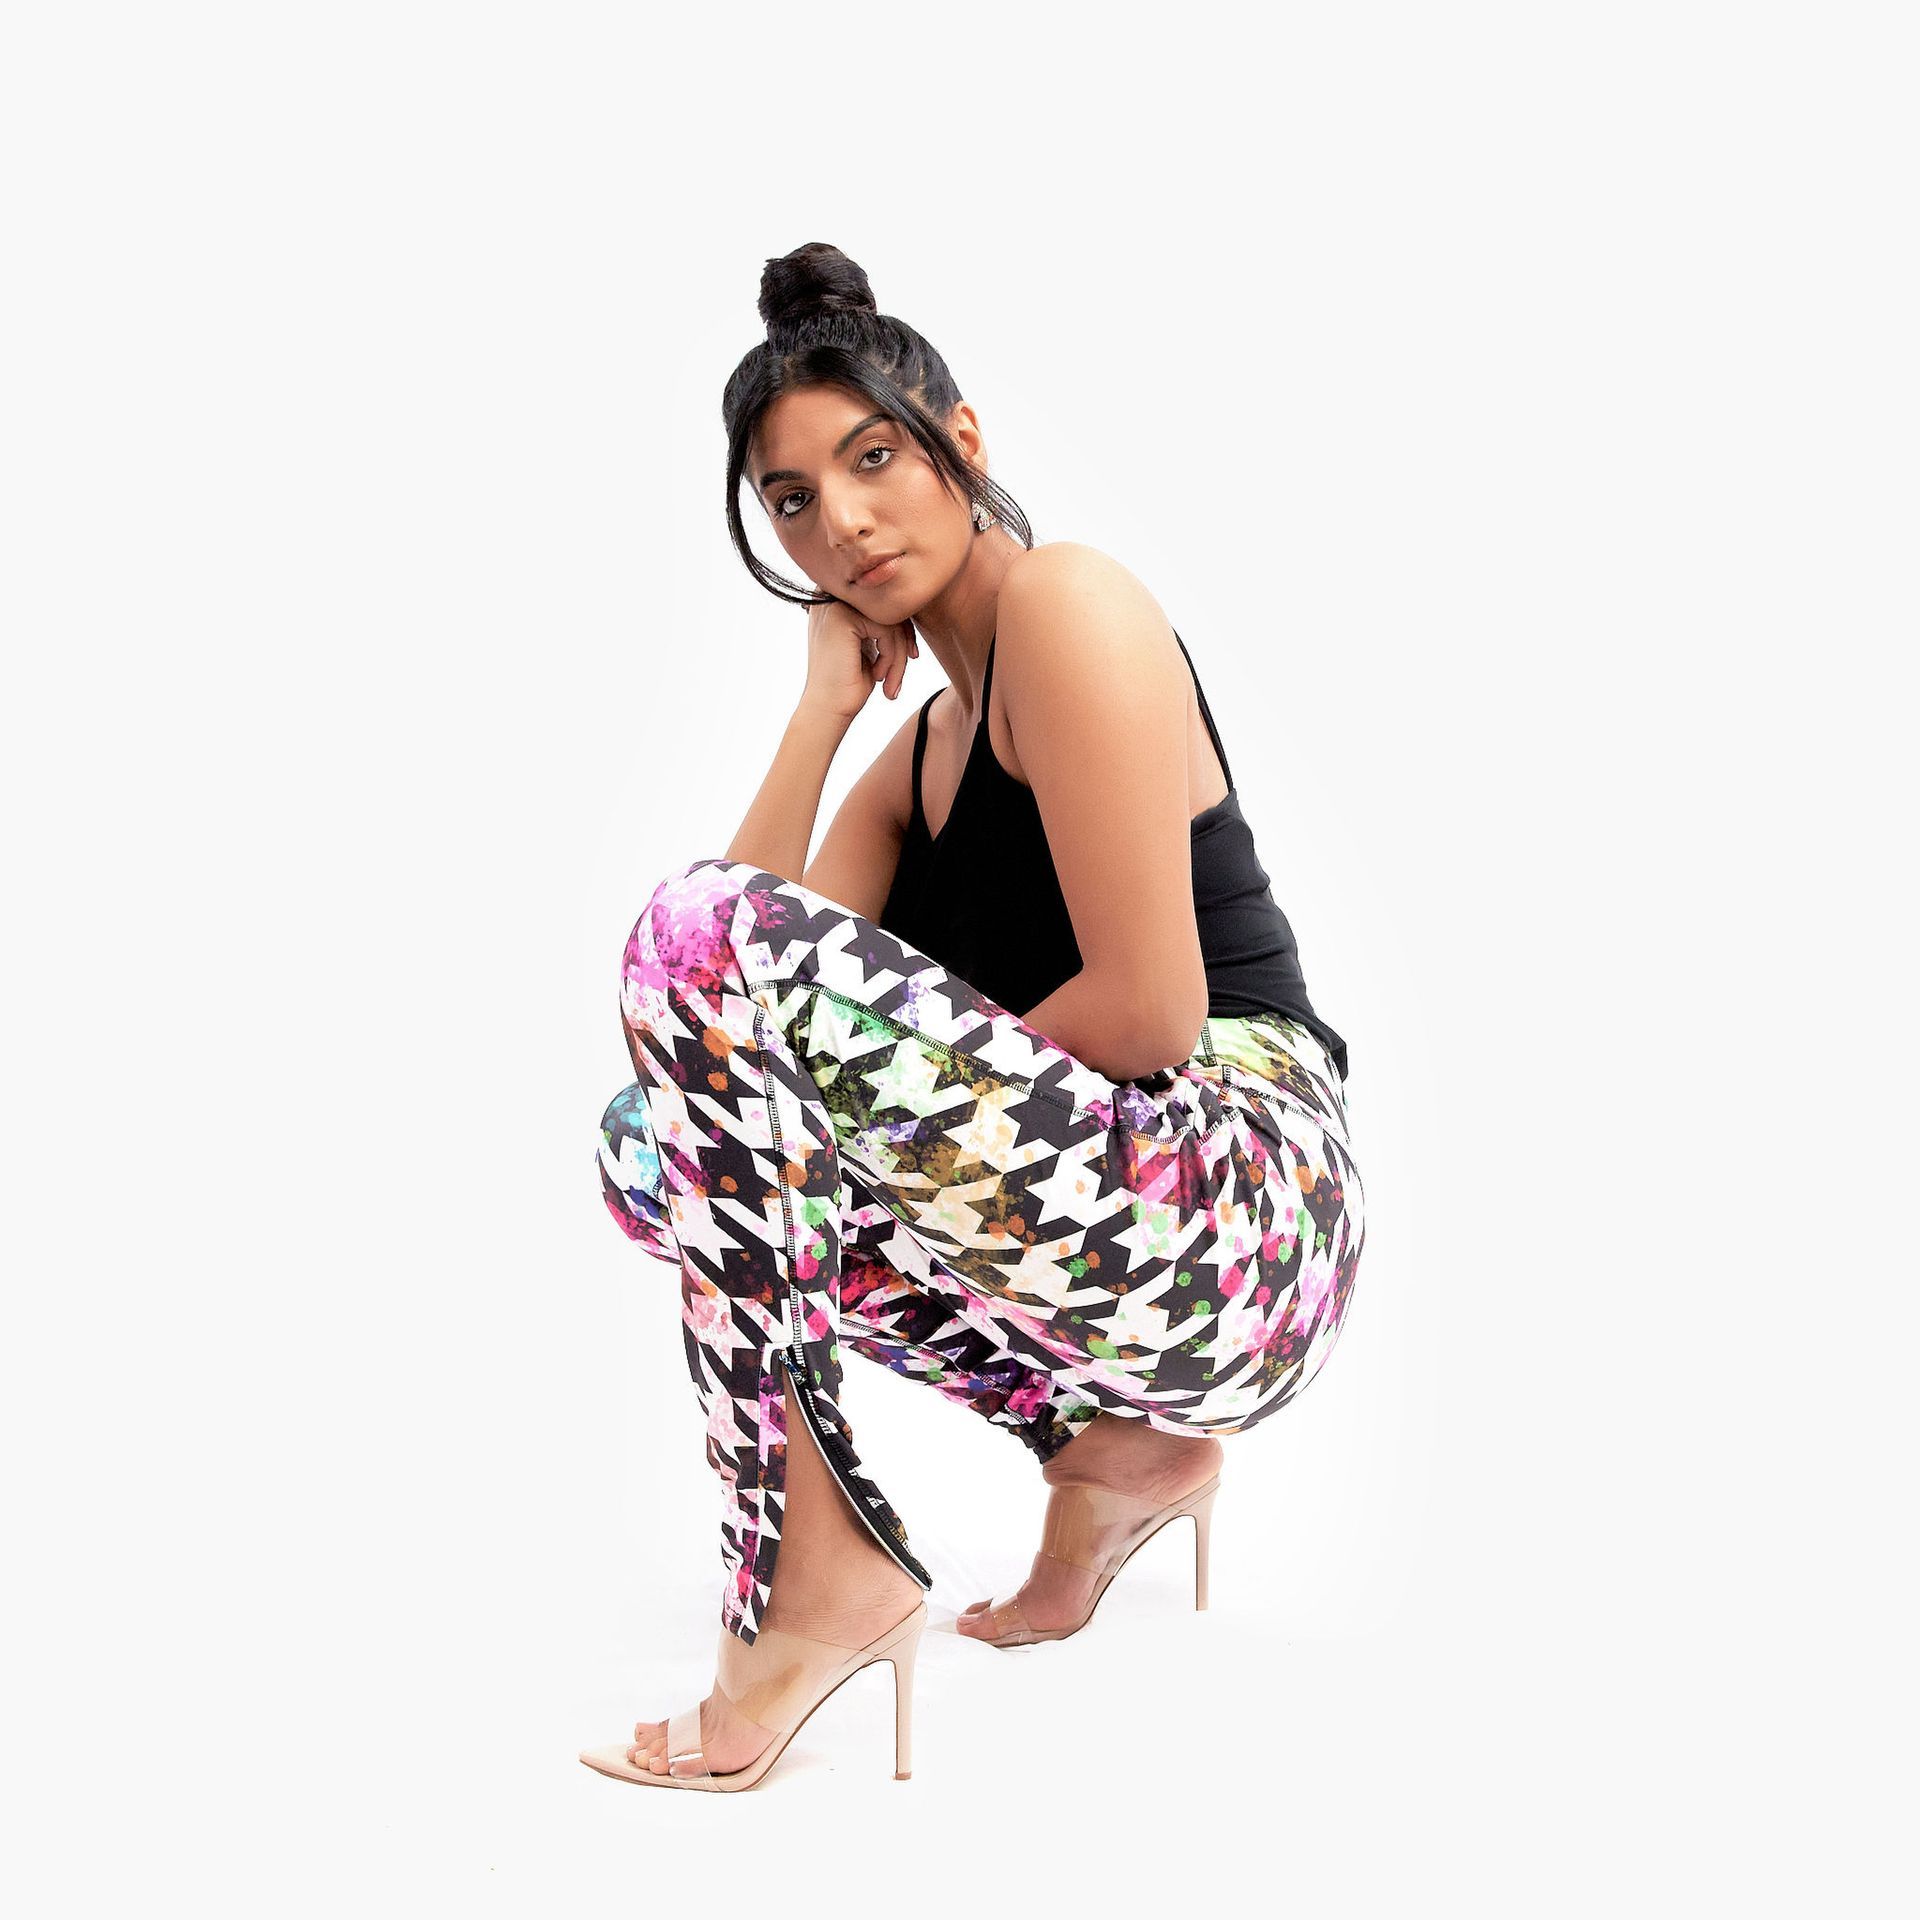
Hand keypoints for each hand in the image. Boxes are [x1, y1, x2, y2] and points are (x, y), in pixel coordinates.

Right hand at [800, 598, 920, 720]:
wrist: (827, 710)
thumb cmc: (848, 685)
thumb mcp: (868, 647)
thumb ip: (881, 625)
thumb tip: (909, 607)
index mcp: (835, 604)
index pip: (881, 605)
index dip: (901, 629)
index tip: (910, 656)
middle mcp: (830, 599)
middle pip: (887, 608)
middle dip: (904, 640)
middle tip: (904, 670)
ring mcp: (834, 606)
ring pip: (890, 619)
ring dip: (899, 654)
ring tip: (891, 682)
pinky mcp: (842, 617)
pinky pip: (886, 629)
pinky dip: (892, 656)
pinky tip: (879, 676)